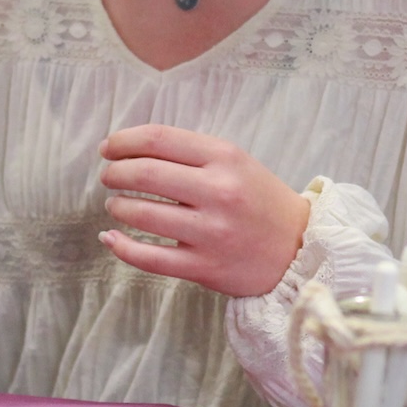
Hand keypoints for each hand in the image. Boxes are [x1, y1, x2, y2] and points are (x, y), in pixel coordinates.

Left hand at [97, 125, 308, 298]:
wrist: (299, 248)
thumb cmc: (259, 199)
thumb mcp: (236, 162)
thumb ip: (191, 153)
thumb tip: (132, 149)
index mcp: (225, 158)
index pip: (159, 139)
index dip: (124, 141)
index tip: (108, 148)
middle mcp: (218, 192)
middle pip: (145, 174)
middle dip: (115, 173)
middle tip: (108, 176)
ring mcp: (211, 232)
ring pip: (142, 214)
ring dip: (118, 206)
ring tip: (116, 204)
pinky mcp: (204, 267)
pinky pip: (149, 258)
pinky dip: (122, 246)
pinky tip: (111, 237)